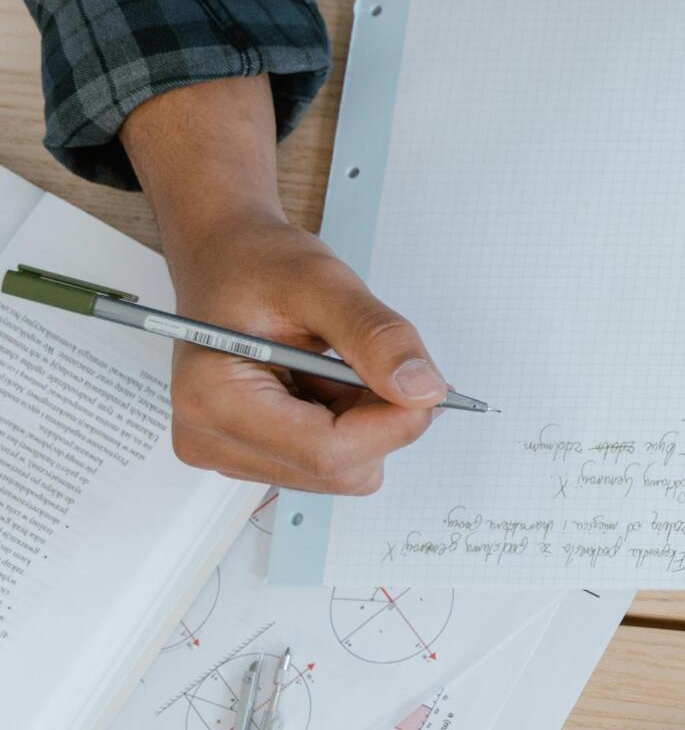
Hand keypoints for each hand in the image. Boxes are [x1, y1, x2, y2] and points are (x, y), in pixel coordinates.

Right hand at [162, 216, 446, 493]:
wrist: (225, 259)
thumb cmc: (257, 263)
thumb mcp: (323, 282)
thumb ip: (377, 337)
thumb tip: (423, 392)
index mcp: (211, 399)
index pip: (325, 452)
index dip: (392, 426)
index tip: (430, 388)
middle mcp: (209, 439)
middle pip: (336, 469)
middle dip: (379, 421)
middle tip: (378, 362)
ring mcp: (227, 453)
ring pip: (340, 470)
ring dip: (362, 420)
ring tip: (335, 363)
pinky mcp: (250, 454)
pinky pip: (328, 461)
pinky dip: (347, 422)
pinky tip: (326, 381)